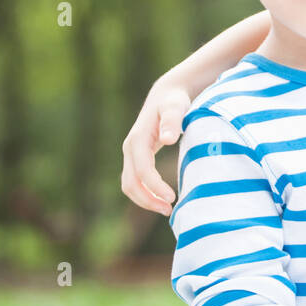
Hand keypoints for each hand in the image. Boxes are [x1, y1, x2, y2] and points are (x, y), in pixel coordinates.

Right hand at [120, 80, 191, 214]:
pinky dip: (145, 194)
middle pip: (131, 182)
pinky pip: (135, 181)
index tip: (171, 197)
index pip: (142, 169)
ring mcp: (131, 154)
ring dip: (145, 200)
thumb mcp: (176, 106)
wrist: (166, 95)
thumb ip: (173, 120)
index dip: (154, 186)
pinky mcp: (136, 158)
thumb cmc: (174, 101)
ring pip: (130, 184)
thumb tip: (168, 139)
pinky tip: (162, 199)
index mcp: (138, 139)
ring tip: (167, 209)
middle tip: (169, 210)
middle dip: (148, 199)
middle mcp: (130, 148)